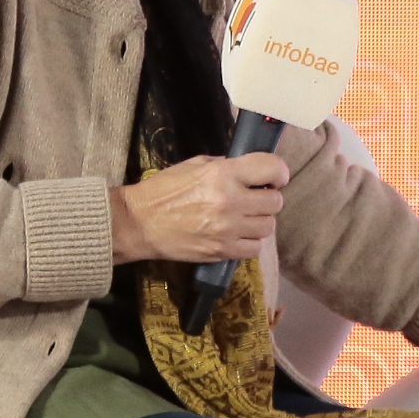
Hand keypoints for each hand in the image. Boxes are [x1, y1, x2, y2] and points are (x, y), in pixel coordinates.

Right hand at [110, 152, 287, 265]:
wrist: (139, 223)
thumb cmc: (163, 191)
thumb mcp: (193, 165)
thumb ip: (224, 165)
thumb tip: (249, 171)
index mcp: (222, 174)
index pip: (272, 167)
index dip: (279, 172)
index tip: (275, 178)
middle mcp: (230, 200)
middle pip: (275, 202)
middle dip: (268, 198)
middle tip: (255, 198)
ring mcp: (228, 229)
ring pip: (268, 227)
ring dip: (260, 221)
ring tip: (244, 218)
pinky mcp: (222, 251)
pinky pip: (255, 248)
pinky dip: (250, 242)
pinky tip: (237, 235)